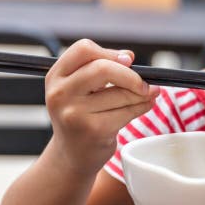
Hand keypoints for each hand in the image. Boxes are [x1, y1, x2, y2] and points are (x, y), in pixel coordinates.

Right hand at [45, 39, 159, 175]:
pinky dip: (143, 106)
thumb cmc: (82, 115)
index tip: (128, 61)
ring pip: (121, 93)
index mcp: (56, 77)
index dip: (110, 53)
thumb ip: (101, 68)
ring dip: (143, 93)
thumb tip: (128, 56)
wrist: (72, 155)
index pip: (83, 49)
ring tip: (148, 94)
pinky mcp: (93, 130)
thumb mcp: (81, 89)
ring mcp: (75, 113)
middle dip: (131, 75)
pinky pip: (128, 111)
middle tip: (145, 83)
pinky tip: (146, 105)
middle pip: (103, 68)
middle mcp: (60, 93)